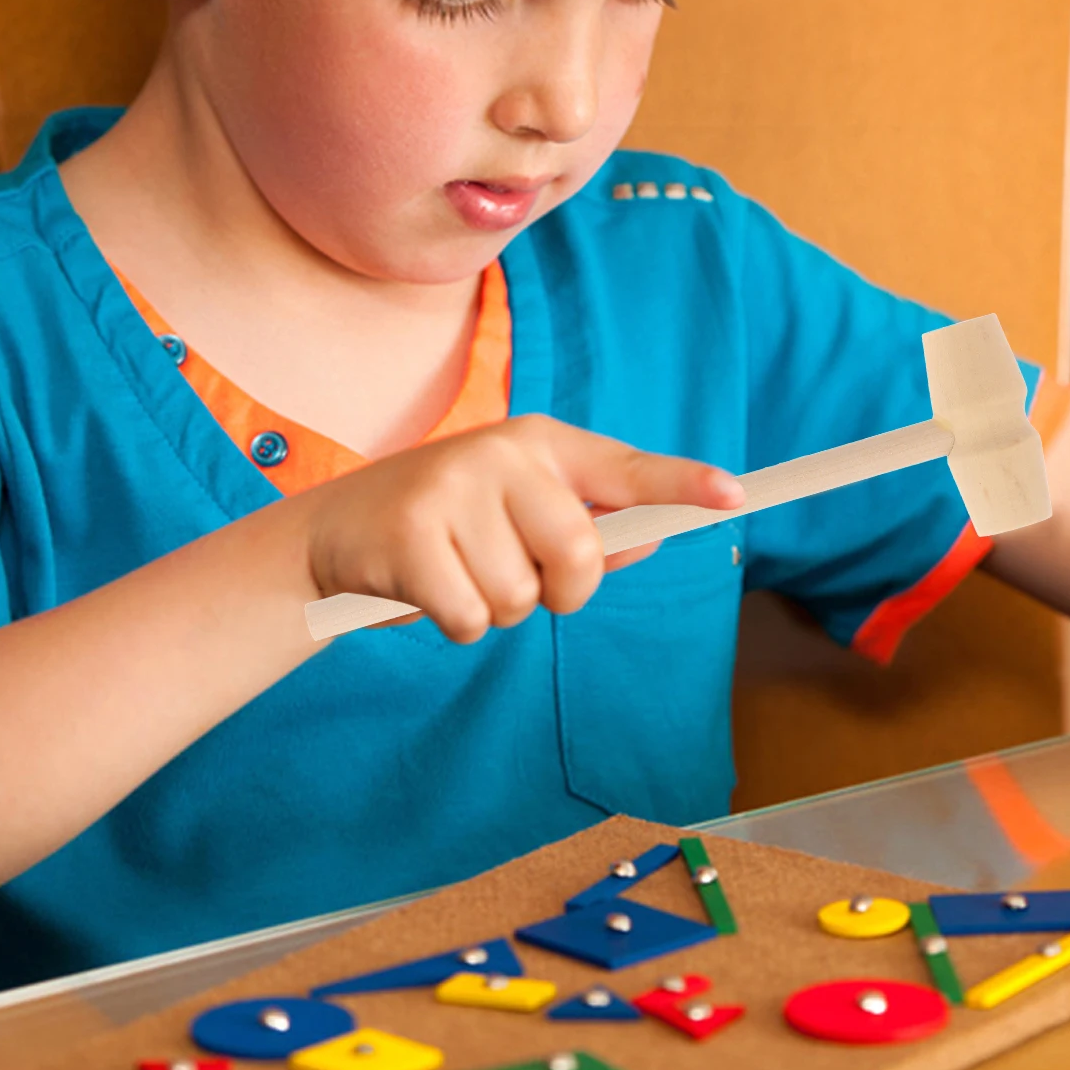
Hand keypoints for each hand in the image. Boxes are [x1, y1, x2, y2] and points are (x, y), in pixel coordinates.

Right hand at [302, 414, 742, 642]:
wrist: (335, 531)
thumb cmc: (449, 527)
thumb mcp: (519, 515)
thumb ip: (590, 528)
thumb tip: (655, 535)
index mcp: (540, 444)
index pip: (625, 466)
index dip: (682, 484)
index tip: (735, 496)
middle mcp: (502, 453)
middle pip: (581, 555)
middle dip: (559, 592)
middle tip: (517, 579)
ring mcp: (454, 487)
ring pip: (523, 598)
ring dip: (495, 610)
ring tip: (456, 574)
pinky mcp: (411, 534)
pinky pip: (470, 619)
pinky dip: (453, 625)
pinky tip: (423, 590)